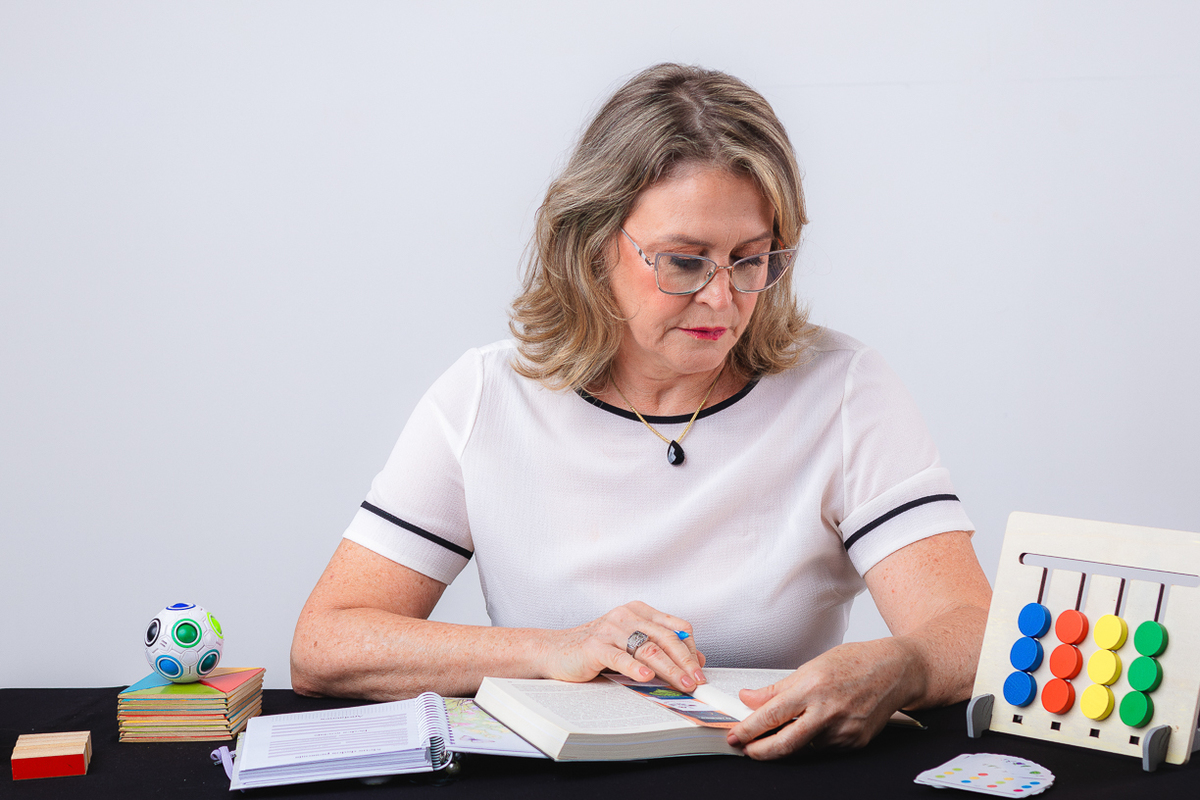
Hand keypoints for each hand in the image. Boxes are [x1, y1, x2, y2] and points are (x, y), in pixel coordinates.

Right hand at [540, 601, 705, 691]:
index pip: (676, 626)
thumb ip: (660, 648)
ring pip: (648, 648)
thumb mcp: (631, 644)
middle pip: (666, 637)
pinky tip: (646, 677)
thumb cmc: (595, 649)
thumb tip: (697, 659)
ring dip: (670, 669)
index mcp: (638, 611)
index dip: (691, 648)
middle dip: (686, 661)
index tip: (701, 669)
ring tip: (682, 684)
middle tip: (697, 681)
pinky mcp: (594, 646)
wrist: (554, 650)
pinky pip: (620, 657)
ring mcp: (610, 630)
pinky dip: (635, 667)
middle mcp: (626, 616)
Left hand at [725, 638, 916, 758]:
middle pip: (785, 743)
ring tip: (798, 721)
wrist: (895, 671)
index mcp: (813, 687)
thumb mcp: (810, 667)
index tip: (735, 735)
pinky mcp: (855, 742)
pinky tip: (823, 722)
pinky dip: (816, 738)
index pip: (772, 715)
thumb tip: (749, 698)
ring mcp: (843, 730)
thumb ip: (777, 688)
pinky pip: (825, 747)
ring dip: (792, 739)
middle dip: (760, 751)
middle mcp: (828, 711)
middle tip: (746, 749)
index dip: (749, 729)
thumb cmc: (855, 662)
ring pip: (805, 745)